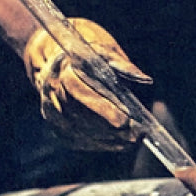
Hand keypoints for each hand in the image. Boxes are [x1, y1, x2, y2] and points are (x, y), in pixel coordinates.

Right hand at [23, 18, 150, 149]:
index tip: (125, 119)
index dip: (101, 107)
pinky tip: (119, 143)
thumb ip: (123, 65)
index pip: (77, 89)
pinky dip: (100, 144)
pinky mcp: (56, 127)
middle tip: (135, 133)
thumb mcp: (105, 52)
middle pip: (78, 114)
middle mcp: (50, 90)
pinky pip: (77, 140)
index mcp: (60, 67)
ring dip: (106, 138)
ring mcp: (51, 111)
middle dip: (107, 127)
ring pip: (78, 131)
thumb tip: (144, 79)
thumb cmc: (89, 56)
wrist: (61, 63)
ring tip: (133, 139)